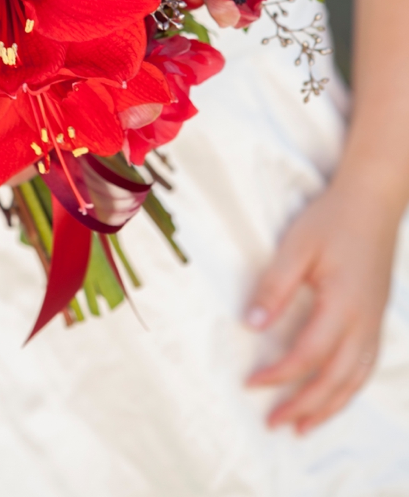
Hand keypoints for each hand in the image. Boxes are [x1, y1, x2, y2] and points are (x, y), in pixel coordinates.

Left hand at [244, 177, 399, 432]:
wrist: (373, 200)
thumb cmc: (332, 219)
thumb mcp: (296, 247)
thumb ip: (274, 287)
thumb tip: (252, 326)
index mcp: (343, 305)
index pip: (307, 355)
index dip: (278, 375)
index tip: (250, 383)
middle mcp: (365, 321)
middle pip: (335, 379)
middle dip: (304, 406)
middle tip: (274, 423)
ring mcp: (375, 321)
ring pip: (356, 379)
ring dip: (330, 407)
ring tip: (303, 426)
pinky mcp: (377, 316)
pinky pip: (367, 366)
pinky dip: (349, 388)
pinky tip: (333, 395)